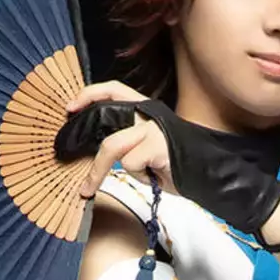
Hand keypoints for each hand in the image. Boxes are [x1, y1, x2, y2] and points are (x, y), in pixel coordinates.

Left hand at [58, 80, 279, 232]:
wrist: (213, 177)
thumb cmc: (180, 165)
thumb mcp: (150, 149)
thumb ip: (129, 143)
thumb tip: (100, 150)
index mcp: (148, 110)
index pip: (115, 89)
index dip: (90, 94)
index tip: (70, 106)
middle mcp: (150, 114)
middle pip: (108, 112)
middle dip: (84, 130)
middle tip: (66, 145)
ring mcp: (155, 129)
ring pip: (113, 146)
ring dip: (97, 171)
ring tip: (88, 189)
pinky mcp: (159, 146)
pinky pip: (130, 163)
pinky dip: (135, 176)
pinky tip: (152, 179)